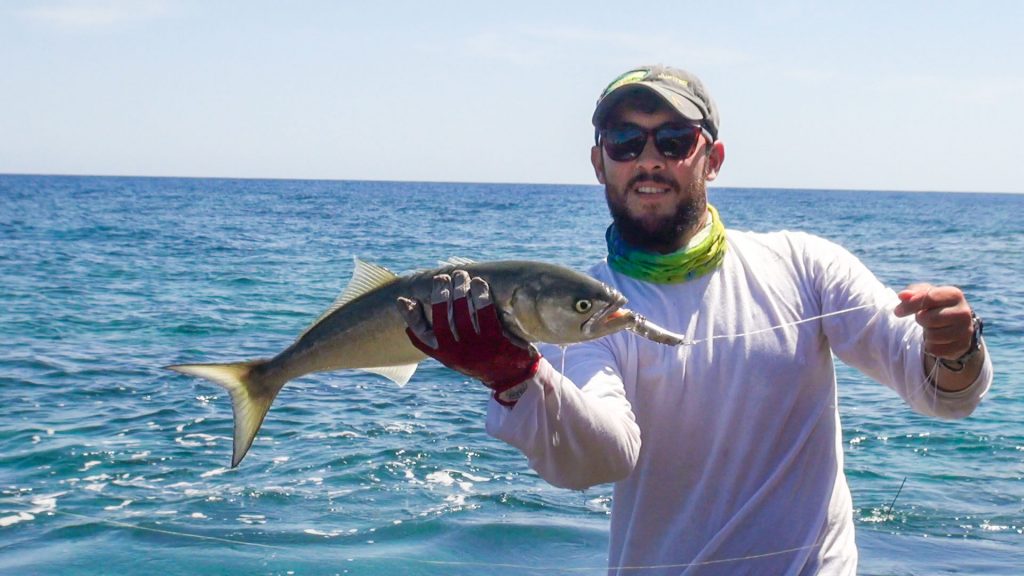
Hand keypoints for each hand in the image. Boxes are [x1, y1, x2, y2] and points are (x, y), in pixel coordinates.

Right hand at [396, 270, 539, 403]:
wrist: (509, 376)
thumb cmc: (474, 355)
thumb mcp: (449, 349)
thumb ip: (429, 332)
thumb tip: (403, 303)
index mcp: (445, 355)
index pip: (421, 337)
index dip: (410, 317)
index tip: (403, 299)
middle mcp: (458, 353)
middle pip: (443, 320)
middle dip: (440, 295)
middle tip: (442, 277)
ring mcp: (478, 349)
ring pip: (463, 314)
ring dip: (460, 290)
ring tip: (460, 275)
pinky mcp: (498, 343)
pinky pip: (486, 315)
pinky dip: (480, 296)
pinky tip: (478, 283)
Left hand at [893, 284, 975, 360]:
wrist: (955, 325)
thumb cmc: (936, 306)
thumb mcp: (925, 294)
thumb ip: (913, 293)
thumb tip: (902, 296)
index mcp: (954, 294)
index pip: (928, 298)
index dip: (909, 305)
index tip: (897, 312)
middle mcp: (964, 312)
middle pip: (927, 319)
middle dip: (920, 319)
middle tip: (924, 318)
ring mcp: (965, 330)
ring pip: (932, 336)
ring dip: (927, 333)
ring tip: (933, 327)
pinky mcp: (962, 346)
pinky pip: (935, 350)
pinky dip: (931, 346)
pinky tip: (938, 339)